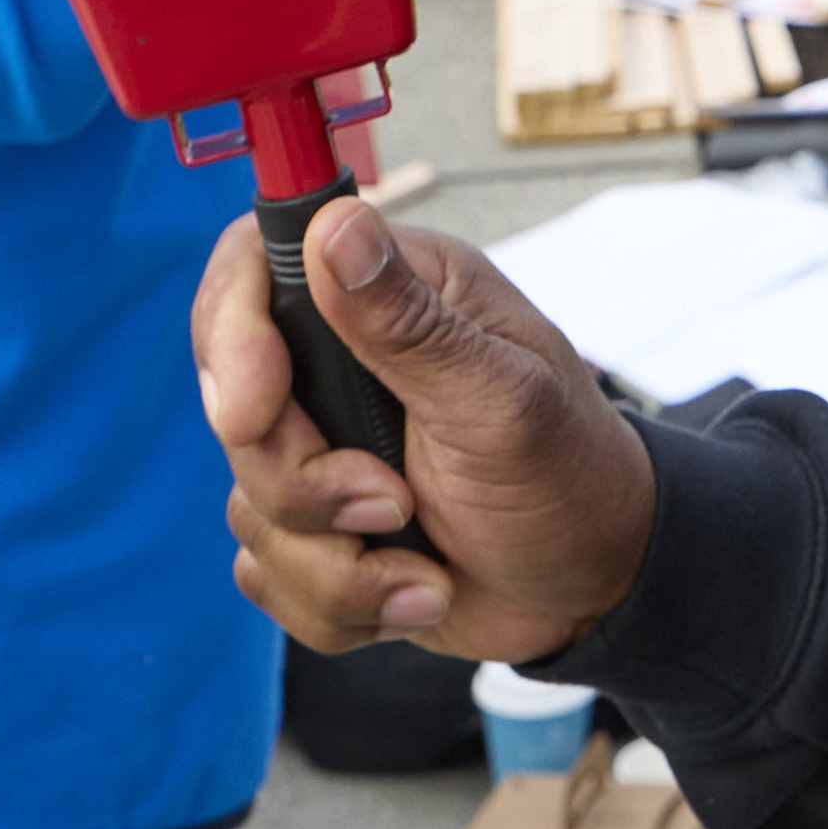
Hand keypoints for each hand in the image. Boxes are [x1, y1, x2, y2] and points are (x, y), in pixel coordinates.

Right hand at [200, 193, 657, 663]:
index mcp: (393, 294)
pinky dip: (341, 605)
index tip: (255, 413)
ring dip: (338, 564)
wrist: (595, 591)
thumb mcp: (501, 401)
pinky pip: (267, 573)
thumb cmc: (571, 476)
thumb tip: (334, 224)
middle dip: (303, 485)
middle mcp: (343, 362)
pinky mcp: (317, 528)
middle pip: (234, 406)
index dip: (231, 336)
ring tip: (424, 568)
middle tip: (394, 505)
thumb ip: (410, 325)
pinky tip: (415, 593)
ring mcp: (323, 449)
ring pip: (248, 505)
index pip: (254, 268)